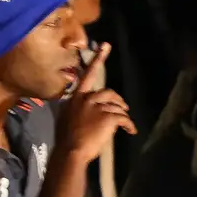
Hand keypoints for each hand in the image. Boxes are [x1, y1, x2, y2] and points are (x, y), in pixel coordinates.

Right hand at [61, 47, 135, 163]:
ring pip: (117, 106)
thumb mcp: (65, 119)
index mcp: (75, 98)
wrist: (70, 151)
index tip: (106, 45)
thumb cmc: (67, 139)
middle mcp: (86, 99)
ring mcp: (97, 107)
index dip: (98, 59)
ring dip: (123, 114)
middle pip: (108, 93)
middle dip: (118, 100)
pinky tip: (130, 130)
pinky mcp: (108, 116)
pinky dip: (129, 125)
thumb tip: (84, 110)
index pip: (87, 75)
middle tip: (123, 108)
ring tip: (126, 124)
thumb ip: (76, 110)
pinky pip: (123, 118)